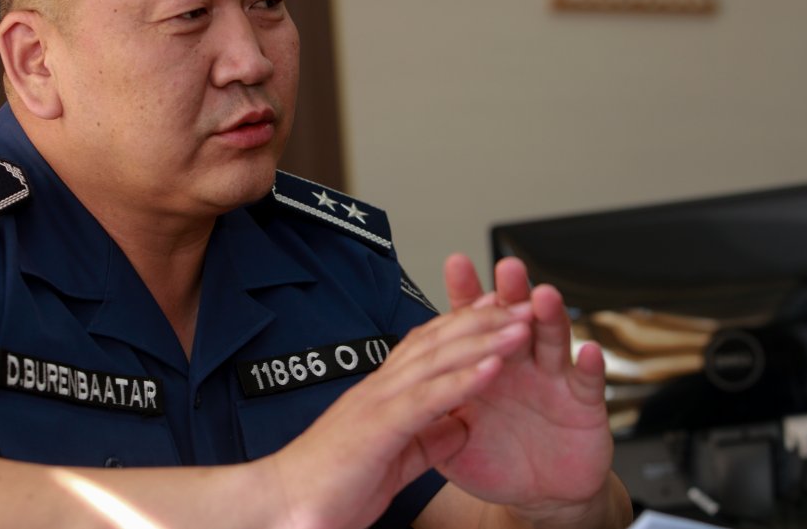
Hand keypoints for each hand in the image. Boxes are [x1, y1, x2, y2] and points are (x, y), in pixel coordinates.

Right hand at [267, 294, 532, 528]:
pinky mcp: (378, 427)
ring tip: (522, 324)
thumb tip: (462, 426)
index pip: (429, 346)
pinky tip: (494, 368)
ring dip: (485, 340)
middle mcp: (380, 388)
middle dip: (486, 320)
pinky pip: (428, 399)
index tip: (498, 306)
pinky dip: (464, 381)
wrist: (282, 506)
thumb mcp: (393, 462)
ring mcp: (378, 402)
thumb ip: (427, 440)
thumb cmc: (330, 487)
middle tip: (525, 300)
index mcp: (382, 395)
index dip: (466, 323)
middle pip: (440, 341)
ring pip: (438, 360)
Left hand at [437, 254, 615, 526]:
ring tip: (544, 296)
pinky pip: (587, 381)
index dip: (467, 293)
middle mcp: (520, 362)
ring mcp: (553, 379)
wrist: (537, 493)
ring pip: (552, 340)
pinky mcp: (584, 405)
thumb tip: (393, 392)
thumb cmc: (493, 459)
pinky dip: (589, 366)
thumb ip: (430, 412)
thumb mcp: (452, 439)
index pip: (473, 321)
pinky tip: (588, 350)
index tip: (456, 264)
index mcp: (484, 362)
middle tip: (506, 269)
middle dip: (512, 292)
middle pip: (515, 318)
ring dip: (550, 317)